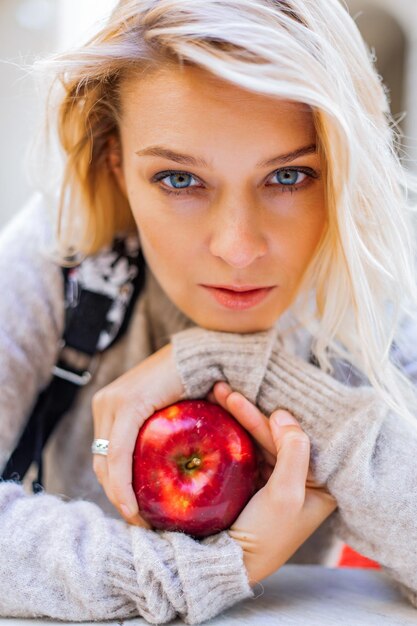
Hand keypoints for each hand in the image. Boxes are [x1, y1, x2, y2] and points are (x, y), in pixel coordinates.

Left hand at [91, 343, 183, 526]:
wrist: (208, 354)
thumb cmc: (197, 385)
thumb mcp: (172, 417)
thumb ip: (161, 440)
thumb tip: (172, 476)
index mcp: (110, 405)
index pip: (104, 456)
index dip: (116, 489)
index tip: (136, 516)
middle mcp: (104, 403)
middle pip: (101, 463)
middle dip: (116, 497)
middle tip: (140, 524)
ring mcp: (113, 402)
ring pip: (105, 463)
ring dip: (119, 496)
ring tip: (141, 521)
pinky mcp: (129, 404)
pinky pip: (119, 453)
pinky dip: (123, 482)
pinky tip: (133, 506)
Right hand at [207, 382, 336, 584]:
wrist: (227, 565)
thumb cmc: (265, 535)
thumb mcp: (286, 494)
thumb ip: (293, 452)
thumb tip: (283, 415)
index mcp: (321, 484)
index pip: (299, 439)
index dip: (276, 417)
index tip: (252, 397)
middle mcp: (302, 479)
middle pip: (277, 436)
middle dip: (250, 413)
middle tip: (224, 391)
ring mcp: (277, 480)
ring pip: (259, 439)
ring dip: (238, 417)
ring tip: (217, 394)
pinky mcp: (255, 482)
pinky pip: (246, 450)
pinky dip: (232, 432)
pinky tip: (218, 415)